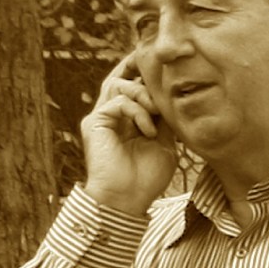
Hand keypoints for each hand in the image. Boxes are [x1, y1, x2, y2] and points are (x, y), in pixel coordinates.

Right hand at [81, 53, 177, 215]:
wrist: (128, 200)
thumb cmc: (147, 177)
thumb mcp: (164, 141)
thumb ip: (165, 117)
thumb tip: (173, 94)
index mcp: (127, 119)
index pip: (131, 85)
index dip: (142, 72)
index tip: (162, 67)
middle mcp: (111, 115)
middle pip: (119, 78)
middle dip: (137, 69)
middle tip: (157, 72)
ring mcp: (102, 118)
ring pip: (117, 84)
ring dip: (143, 93)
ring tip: (158, 111)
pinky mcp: (94, 123)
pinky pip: (118, 103)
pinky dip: (138, 112)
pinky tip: (149, 131)